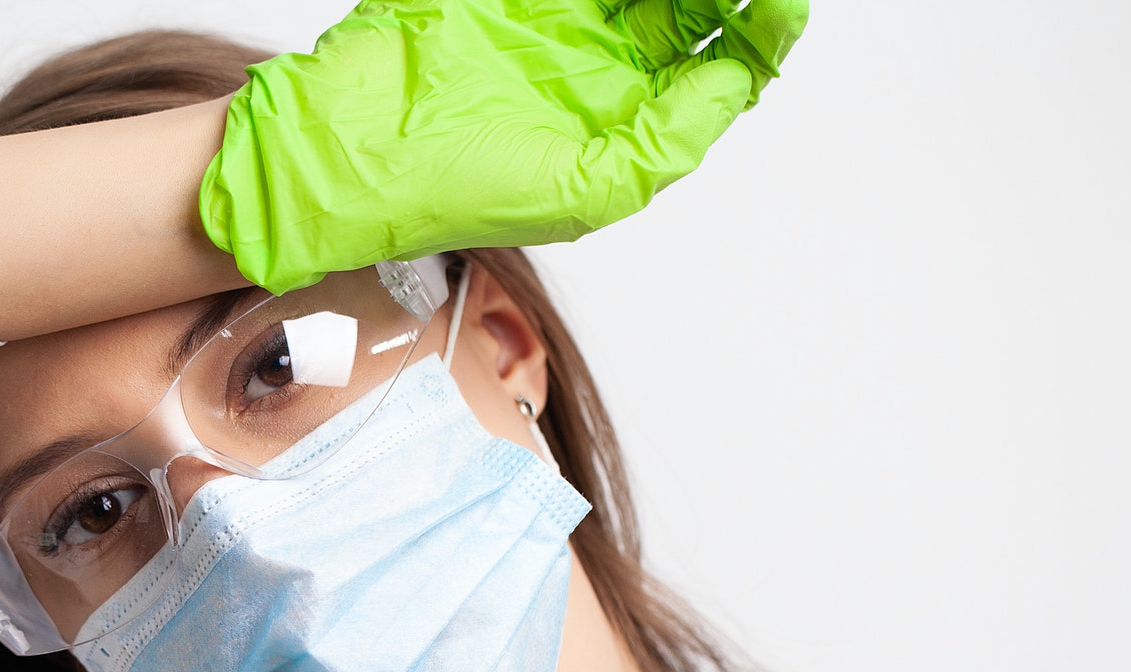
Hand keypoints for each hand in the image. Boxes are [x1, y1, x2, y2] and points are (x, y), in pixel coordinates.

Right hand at [199, 0, 807, 291]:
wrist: (350, 145)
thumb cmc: (445, 190)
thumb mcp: (583, 193)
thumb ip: (665, 144)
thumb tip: (731, 86)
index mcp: (623, 118)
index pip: (718, 64)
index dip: (760, 30)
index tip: (780, 3)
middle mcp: (600, 61)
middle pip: (694, 2)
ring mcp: (562, 12)